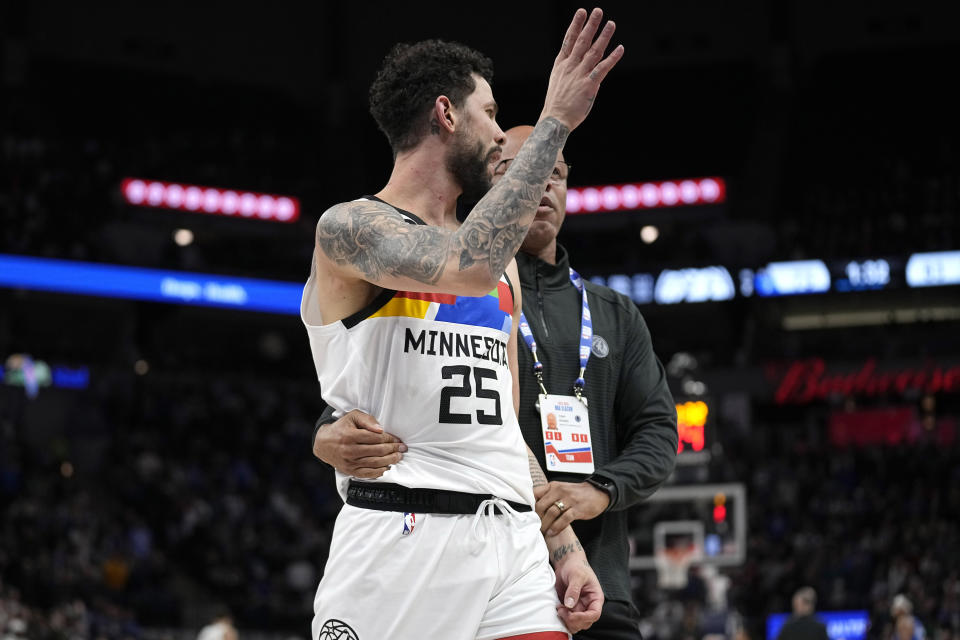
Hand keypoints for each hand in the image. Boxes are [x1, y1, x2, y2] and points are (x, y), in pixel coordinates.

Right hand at [312, 409, 406, 477]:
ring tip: (398, 457)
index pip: (376, 438)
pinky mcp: (349, 471)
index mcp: (350, 436)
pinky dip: (379, 472)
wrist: (324, 443)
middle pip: (377, 451)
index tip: (397, 439)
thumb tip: (380, 429)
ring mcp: (349, 462)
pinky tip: (387, 467)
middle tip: (402, 448)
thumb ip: (367, 420)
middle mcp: (349, 450)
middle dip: (393, 449)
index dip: (389, 438)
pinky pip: (367, 474)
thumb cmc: (341, 428)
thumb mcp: (352, 417)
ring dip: (390, 460)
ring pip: (375, 463)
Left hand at [535, 481, 609, 535]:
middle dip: (537, 518)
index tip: (529, 515)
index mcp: (553, 486)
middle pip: (542, 505)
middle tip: (535, 526)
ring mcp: (569, 500)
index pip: (536, 494)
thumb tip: (534, 507)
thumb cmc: (577, 493)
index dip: (531, 506)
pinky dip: (557, 527)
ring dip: (545, 524)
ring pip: (552, 513)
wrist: (597, 492)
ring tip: (543, 531)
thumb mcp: (561, 489)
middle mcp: (560, 491)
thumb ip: (549, 495)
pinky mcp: (577, 509)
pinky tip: (553, 532)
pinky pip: (564, 519)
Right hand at [540, 7, 623, 130]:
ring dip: (603, 37)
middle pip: (582, 41)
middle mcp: (570, 66)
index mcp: (561, 64)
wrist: (555, 120)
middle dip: (590, 25)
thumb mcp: (558, 81)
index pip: (569, 40)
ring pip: (593, 52)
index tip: (581, 12)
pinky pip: (602, 69)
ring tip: (611, 24)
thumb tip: (576, 60)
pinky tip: (620, 48)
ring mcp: (579, 75)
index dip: (576, 25)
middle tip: (597, 11)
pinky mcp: (589, 85)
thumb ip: (567, 68)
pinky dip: (612, 58)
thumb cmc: (557, 103)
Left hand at [551, 537, 603, 632]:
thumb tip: (569, 604)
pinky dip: (562, 618)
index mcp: (595, 598)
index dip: (584, 618)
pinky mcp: (569, 608)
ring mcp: (578, 607)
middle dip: (573, 620)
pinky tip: (557, 608)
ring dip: (567, 621)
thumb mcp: (577, 575)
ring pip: (576, 624)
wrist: (566, 563)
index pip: (594, 614)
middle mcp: (588, 605)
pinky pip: (567, 619)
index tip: (572, 615)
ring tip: (559, 609)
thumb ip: (574, 590)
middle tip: (562, 610)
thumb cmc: (576, 566)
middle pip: (585, 623)